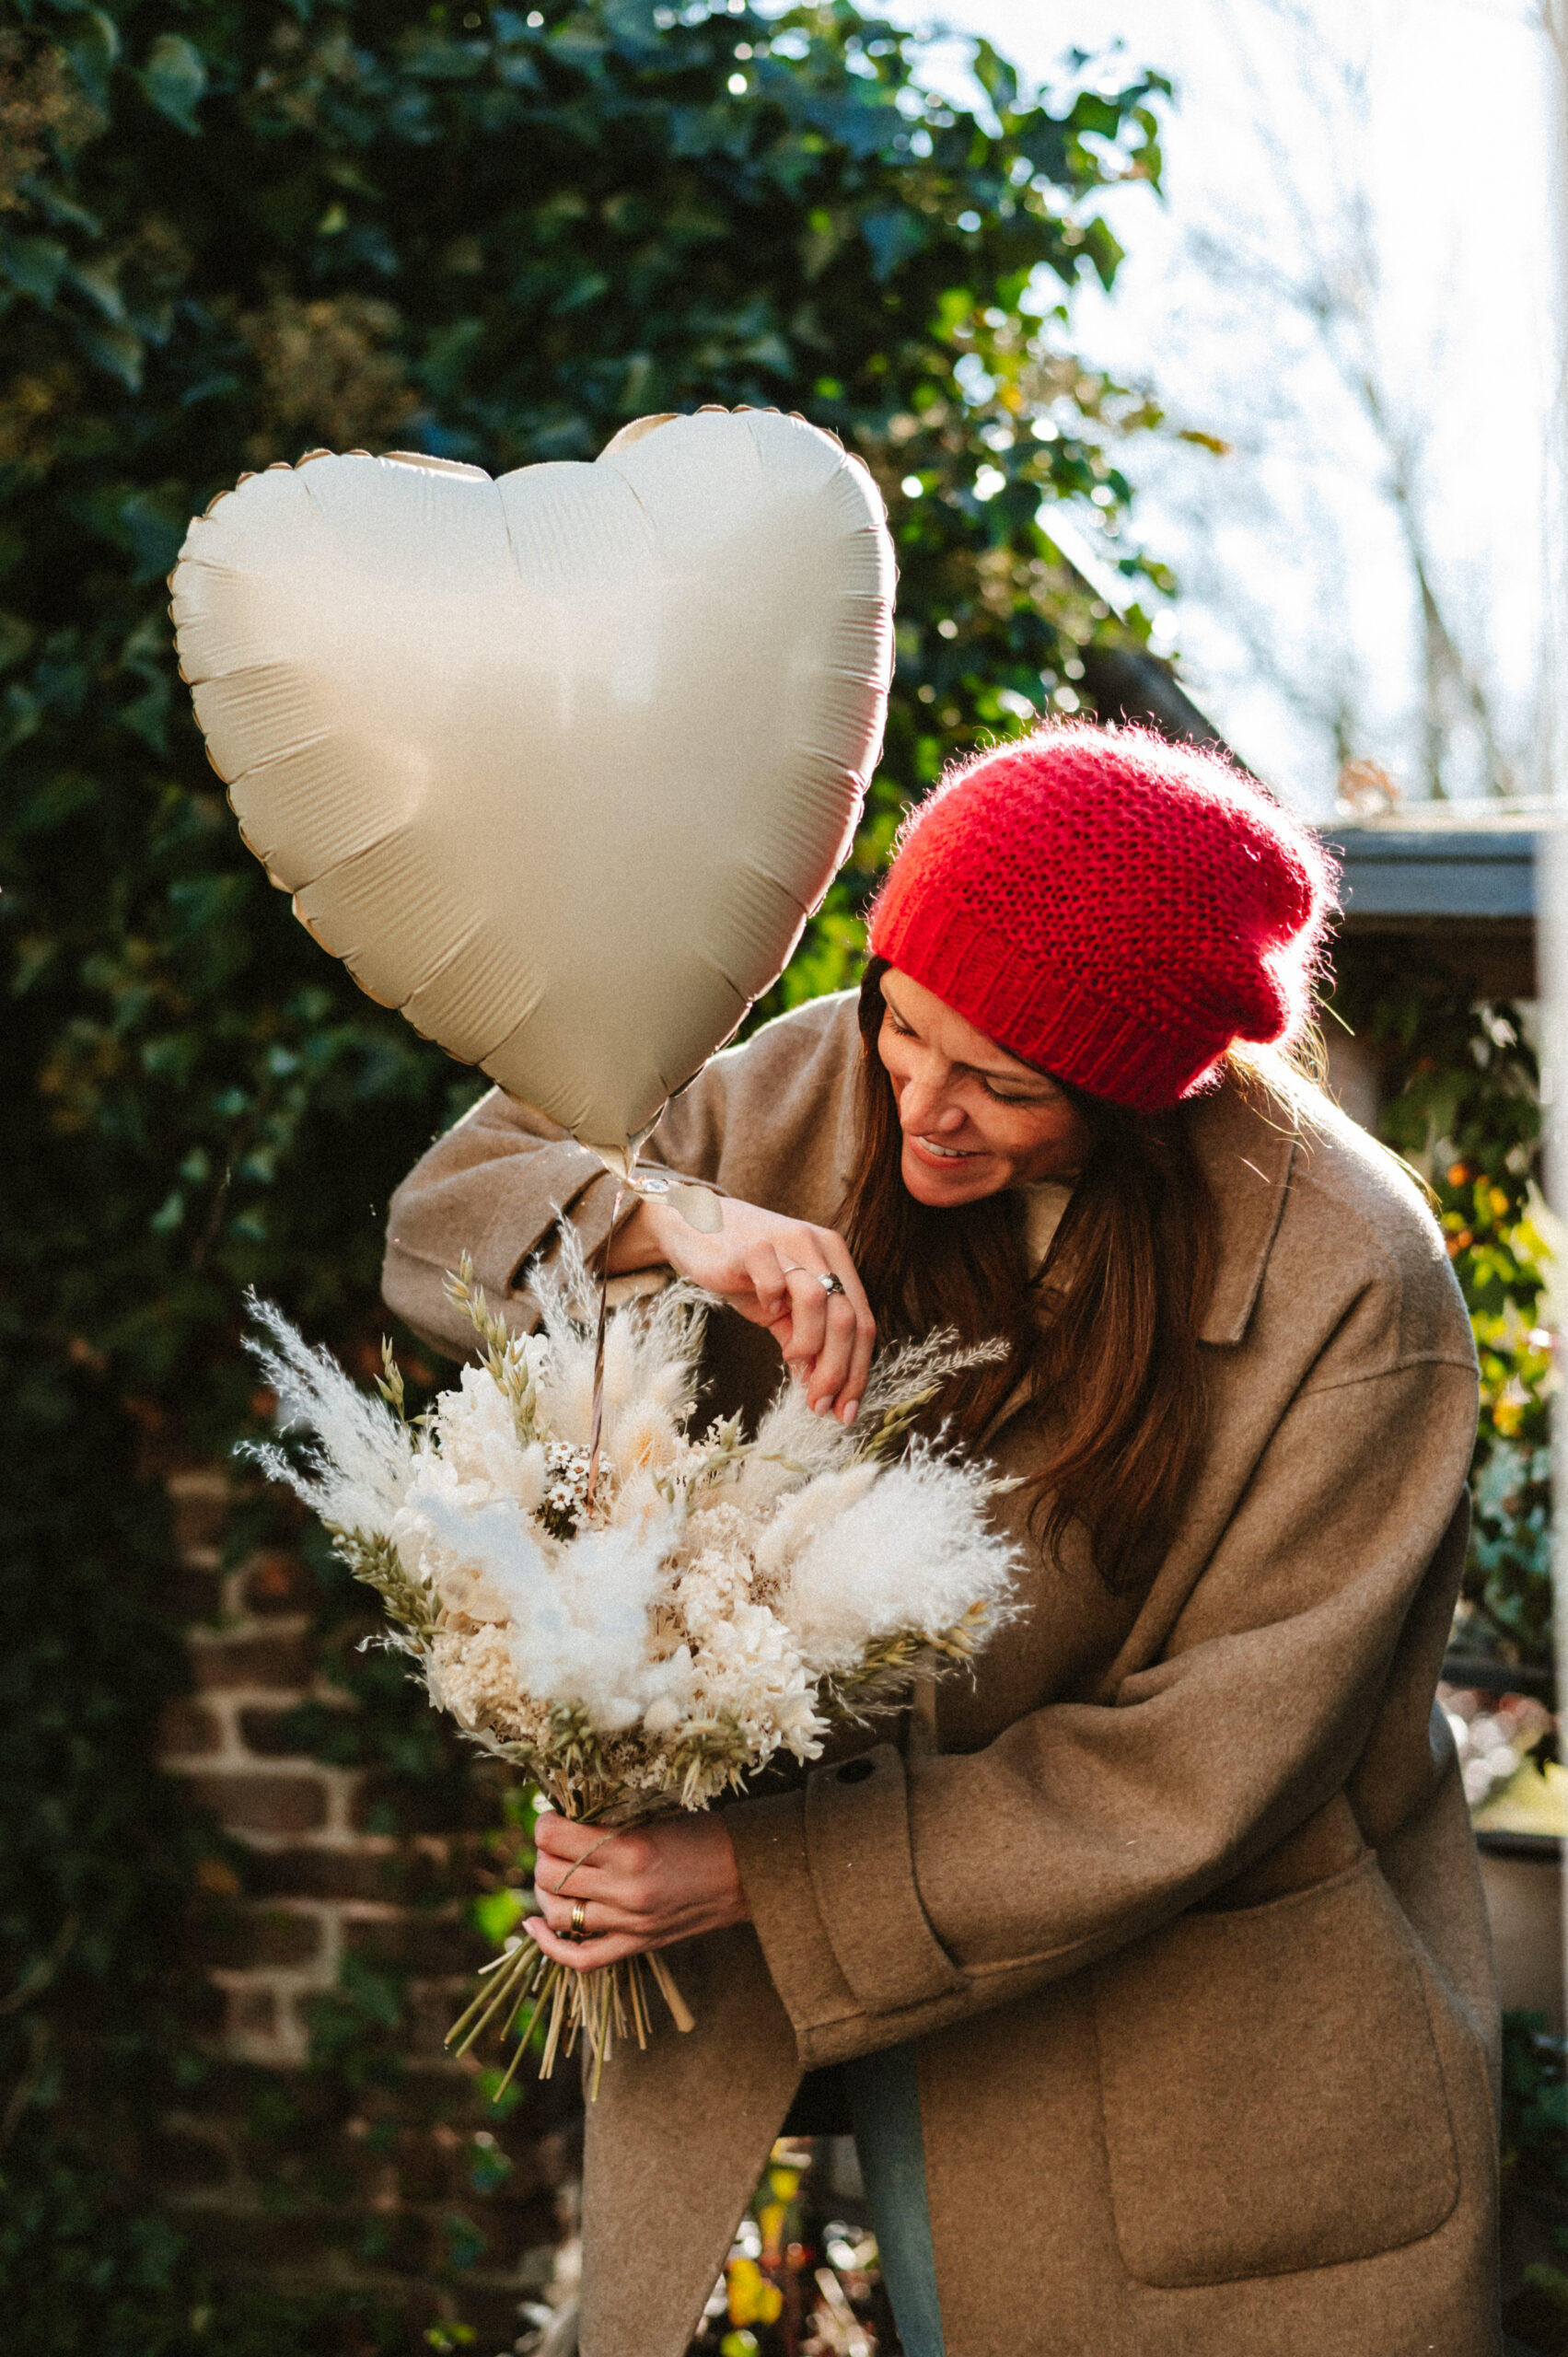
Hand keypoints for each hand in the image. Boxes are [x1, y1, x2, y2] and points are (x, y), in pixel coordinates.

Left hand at [526, 1810, 748, 1973]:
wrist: (751, 1873)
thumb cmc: (708, 1834)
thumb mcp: (658, 1815)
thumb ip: (613, 1822)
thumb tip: (566, 1820)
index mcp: (631, 1848)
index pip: (556, 1838)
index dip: (544, 1824)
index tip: (551, 1816)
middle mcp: (625, 1890)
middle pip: (551, 1877)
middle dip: (543, 1855)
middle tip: (553, 1844)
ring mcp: (630, 1923)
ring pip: (557, 1914)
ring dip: (546, 1891)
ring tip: (554, 1874)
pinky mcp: (638, 1945)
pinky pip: (581, 1958)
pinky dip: (549, 1947)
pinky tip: (535, 1926)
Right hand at [608, 1193, 874, 1423]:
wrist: (694, 1226)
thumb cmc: (743, 1271)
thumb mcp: (781, 1310)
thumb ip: (804, 1341)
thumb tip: (820, 1389)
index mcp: (836, 1262)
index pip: (863, 1323)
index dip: (858, 1371)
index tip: (844, 1412)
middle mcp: (820, 1248)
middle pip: (848, 1318)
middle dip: (838, 1372)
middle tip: (818, 1405)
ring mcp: (788, 1243)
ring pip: (821, 1302)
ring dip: (811, 1346)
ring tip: (792, 1361)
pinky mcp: (753, 1246)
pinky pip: (776, 1278)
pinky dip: (775, 1303)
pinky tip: (767, 1314)